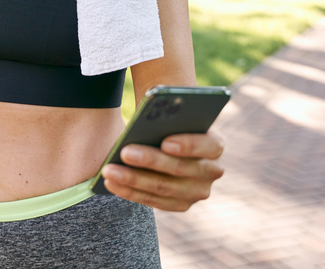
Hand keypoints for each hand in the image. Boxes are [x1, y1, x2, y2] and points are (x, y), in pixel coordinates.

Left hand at [99, 130, 223, 211]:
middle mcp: (212, 171)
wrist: (172, 143)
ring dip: (132, 179)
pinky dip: (130, 191)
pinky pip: (153, 200)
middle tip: (124, 152)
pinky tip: (110, 182)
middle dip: (149, 160)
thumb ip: (166, 120)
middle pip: (179, 168)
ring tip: (109, 170)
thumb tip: (144, 124)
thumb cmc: (169, 125)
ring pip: (162, 187)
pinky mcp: (181, 205)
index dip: (188, 145)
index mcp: (215, 145)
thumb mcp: (172, 119)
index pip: (208, 145)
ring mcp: (198, 192)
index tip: (165, 142)